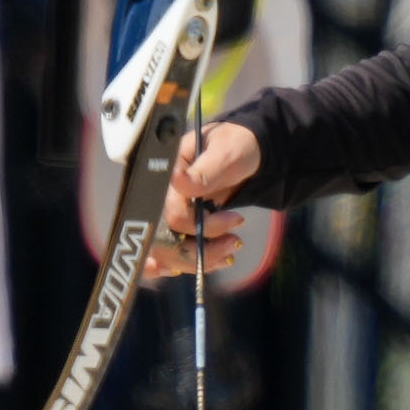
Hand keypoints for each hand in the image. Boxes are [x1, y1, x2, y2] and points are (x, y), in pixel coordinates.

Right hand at [144, 117, 261, 277]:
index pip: (171, 214)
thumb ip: (205, 171)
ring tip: (232, 250)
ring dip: (201, 260)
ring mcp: (168, 213)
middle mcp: (161, 197)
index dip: (199, 225)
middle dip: (200, 250)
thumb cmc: (237, 145)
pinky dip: (194, 263)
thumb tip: (176, 180)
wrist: (248, 152)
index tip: (235, 221)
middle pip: (165, 240)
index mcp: (166, 175)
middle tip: (235, 243)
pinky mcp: (178, 226)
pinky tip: (216, 261)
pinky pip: (174, 254)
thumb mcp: (226, 152)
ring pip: (169, 253)